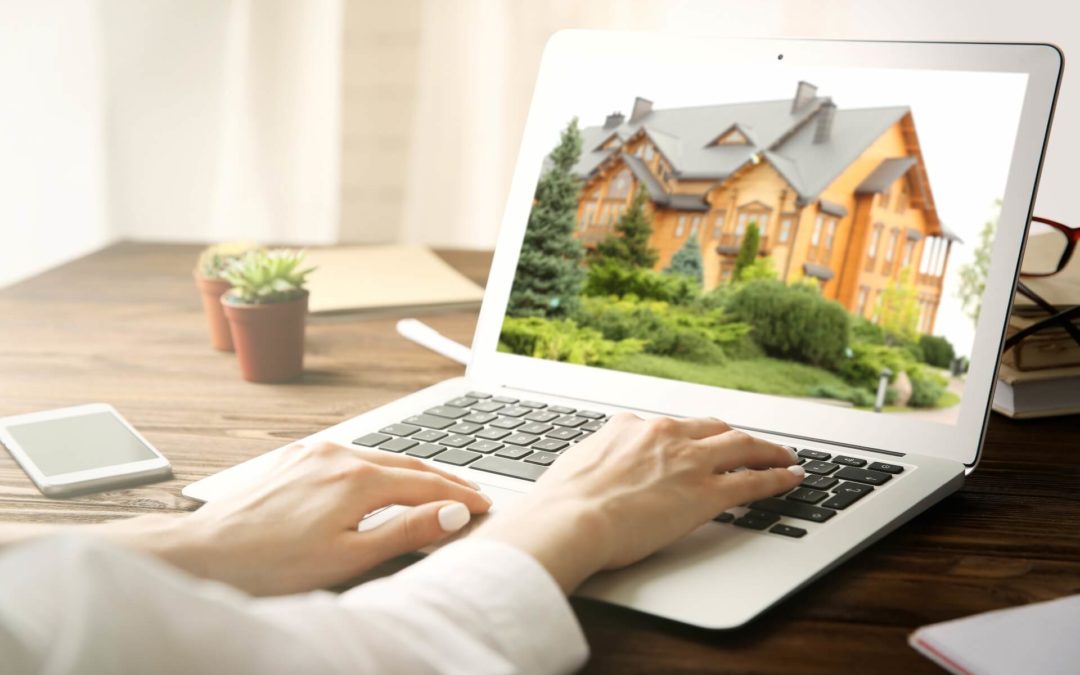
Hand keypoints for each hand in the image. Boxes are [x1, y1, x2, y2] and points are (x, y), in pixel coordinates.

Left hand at [102, 441, 491, 594]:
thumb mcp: (348, 557)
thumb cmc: (271, 565)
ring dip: (410, 471)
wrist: (204, 553)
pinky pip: (350, 455)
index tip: (483, 505)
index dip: (459, 495)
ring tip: (434, 485)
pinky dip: (377, 468)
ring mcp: (314, 452)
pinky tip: (380, 478)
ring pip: (378, 457)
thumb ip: (405, 531)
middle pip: (407, 464)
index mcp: (357, 478)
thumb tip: (451, 513)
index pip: (426, 484)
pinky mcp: (295, 458)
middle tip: (470, 492)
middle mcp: (338, 454)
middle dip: (442, 478)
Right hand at [473, 413, 803, 591]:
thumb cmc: (561, 503)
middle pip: (713, 428)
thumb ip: (595, 462)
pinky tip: (791, 477)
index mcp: (629, 427)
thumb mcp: (576, 467)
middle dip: (734, 435)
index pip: (670, 427)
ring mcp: (689, 462)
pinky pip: (753, 479)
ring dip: (767, 450)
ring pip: (741, 446)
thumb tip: (592, 470)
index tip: (697, 442)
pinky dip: (777, 476)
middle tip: (749, 444)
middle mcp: (663, 435)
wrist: (570, 520)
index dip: (690, 436)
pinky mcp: (707, 493)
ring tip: (784, 456)